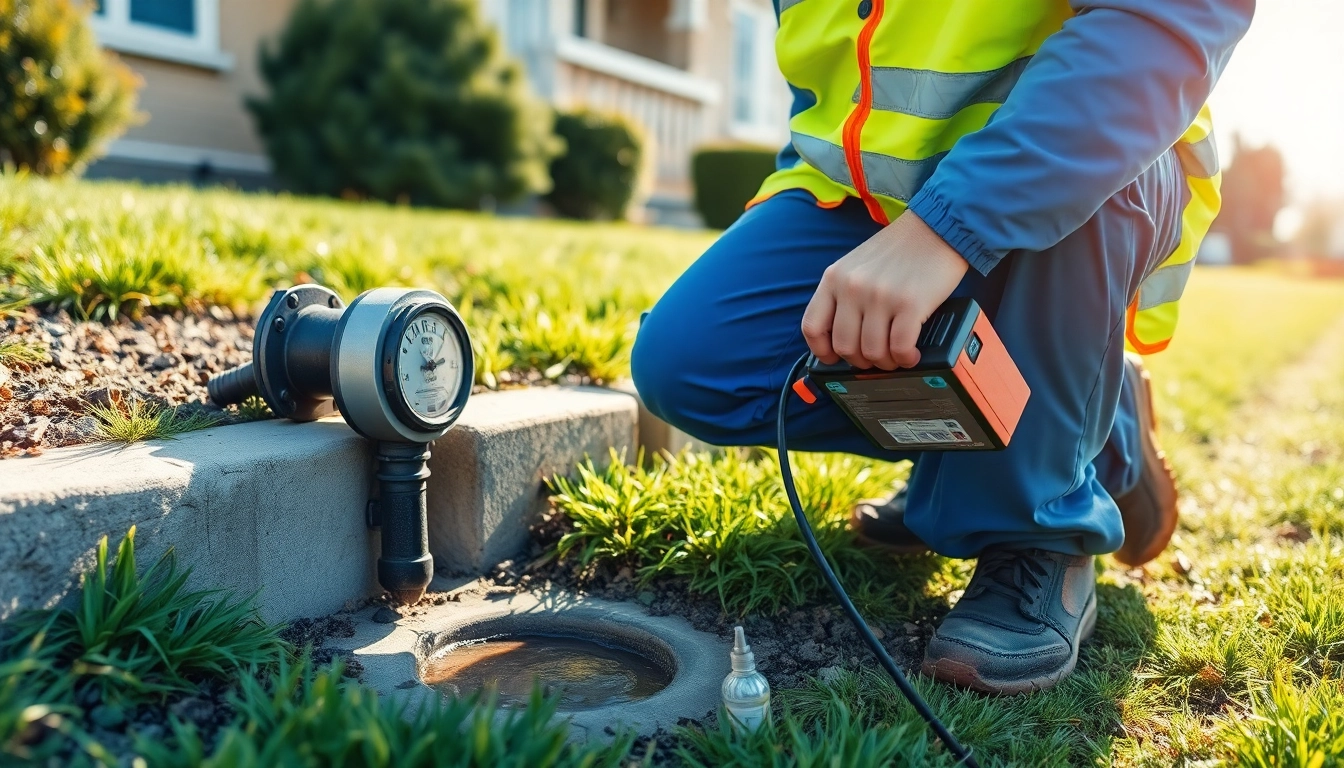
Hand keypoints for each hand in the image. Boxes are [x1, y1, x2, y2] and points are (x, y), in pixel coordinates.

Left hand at [802, 211, 969, 369]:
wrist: (935, 228)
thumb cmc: (898, 250)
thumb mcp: (856, 266)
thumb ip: (843, 295)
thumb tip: (843, 339)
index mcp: (833, 278)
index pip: (812, 326)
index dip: (822, 351)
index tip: (833, 358)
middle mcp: (852, 287)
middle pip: (844, 346)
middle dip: (860, 361)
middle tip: (874, 358)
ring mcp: (880, 296)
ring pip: (872, 352)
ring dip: (886, 363)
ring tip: (895, 357)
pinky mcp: (909, 304)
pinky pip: (900, 348)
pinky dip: (906, 358)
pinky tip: (911, 355)